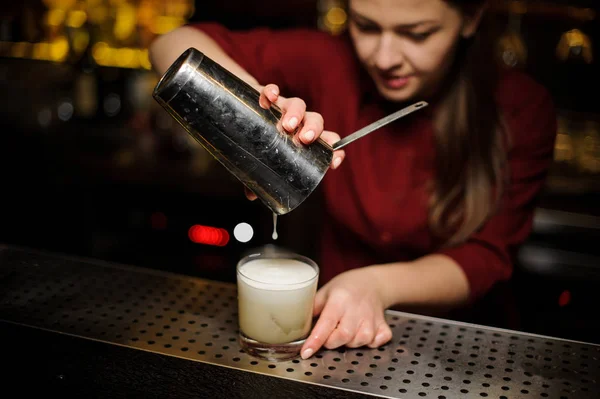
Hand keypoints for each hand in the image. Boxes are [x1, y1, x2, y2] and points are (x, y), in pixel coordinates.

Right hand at [244, 84, 345, 200]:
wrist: (244, 112)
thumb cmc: (262, 141)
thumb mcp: (263, 160)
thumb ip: (260, 178)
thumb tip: (251, 196)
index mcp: (305, 138)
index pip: (327, 142)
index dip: (334, 150)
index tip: (335, 161)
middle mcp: (299, 122)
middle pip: (315, 121)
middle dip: (313, 129)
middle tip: (304, 139)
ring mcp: (284, 108)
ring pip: (299, 105)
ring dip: (296, 114)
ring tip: (287, 125)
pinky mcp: (268, 97)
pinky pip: (272, 91)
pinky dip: (272, 92)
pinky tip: (270, 97)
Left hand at [299, 267, 392, 359]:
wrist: (373, 283)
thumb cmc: (346, 287)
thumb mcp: (325, 291)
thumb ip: (313, 308)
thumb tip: (298, 326)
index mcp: (339, 300)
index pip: (326, 323)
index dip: (315, 340)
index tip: (306, 352)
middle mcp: (357, 310)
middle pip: (343, 337)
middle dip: (331, 342)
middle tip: (329, 333)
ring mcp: (372, 319)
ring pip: (360, 342)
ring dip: (350, 342)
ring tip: (346, 329)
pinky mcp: (383, 326)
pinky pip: (377, 342)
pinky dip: (371, 343)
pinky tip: (363, 332)